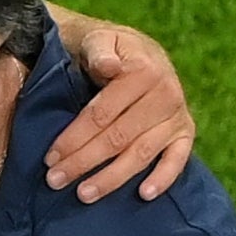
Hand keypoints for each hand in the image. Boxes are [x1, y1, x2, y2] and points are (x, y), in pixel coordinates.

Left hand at [44, 21, 194, 201]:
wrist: (136, 50)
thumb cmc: (108, 50)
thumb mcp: (99, 40)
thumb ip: (100, 51)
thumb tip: (108, 66)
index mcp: (142, 71)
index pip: (101, 114)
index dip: (74, 138)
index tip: (50, 158)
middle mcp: (165, 94)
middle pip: (118, 138)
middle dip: (84, 162)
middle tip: (55, 181)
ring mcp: (176, 115)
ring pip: (141, 153)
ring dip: (112, 177)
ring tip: (84, 194)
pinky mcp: (185, 132)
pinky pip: (178, 159)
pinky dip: (164, 178)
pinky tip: (144, 195)